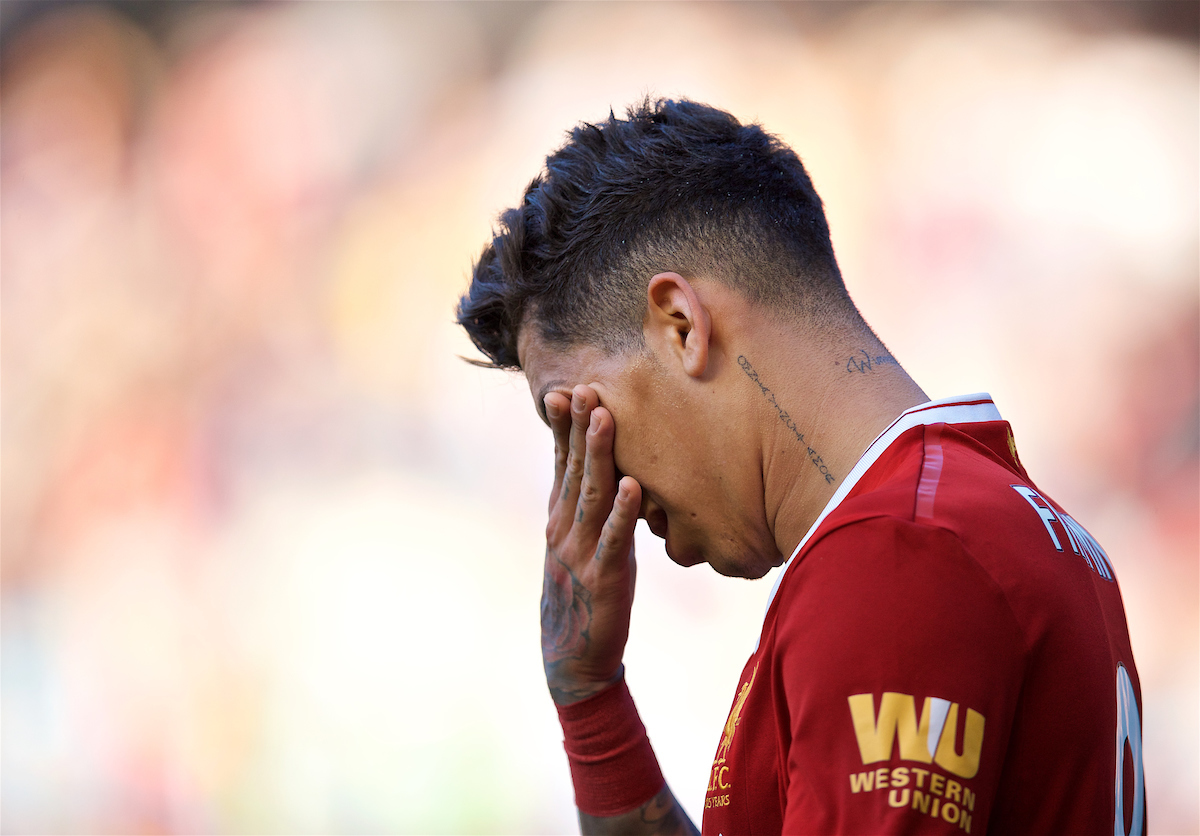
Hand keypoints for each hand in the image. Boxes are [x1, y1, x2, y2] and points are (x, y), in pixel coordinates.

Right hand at [541, 385, 642, 704]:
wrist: (572, 658)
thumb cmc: (581, 595)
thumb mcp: (576, 544)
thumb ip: (585, 508)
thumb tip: (599, 469)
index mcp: (559, 518)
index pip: (560, 464)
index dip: (561, 429)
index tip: (563, 390)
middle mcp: (564, 528)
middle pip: (574, 469)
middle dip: (580, 427)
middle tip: (587, 388)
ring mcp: (581, 551)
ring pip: (592, 495)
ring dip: (599, 455)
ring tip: (607, 419)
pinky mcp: (604, 577)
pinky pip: (614, 539)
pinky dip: (624, 512)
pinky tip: (636, 486)